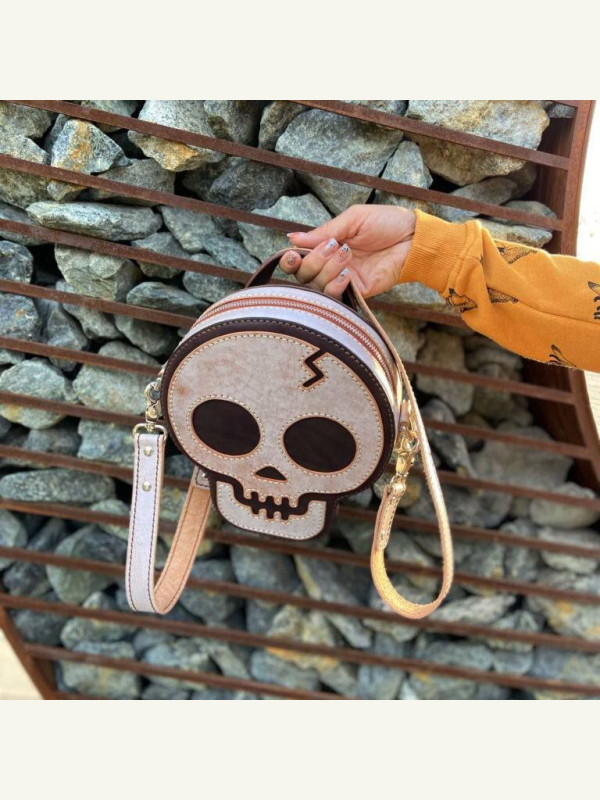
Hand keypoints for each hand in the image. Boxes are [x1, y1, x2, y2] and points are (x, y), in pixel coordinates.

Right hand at [279, 204, 416, 298]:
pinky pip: (336, 298)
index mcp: (327, 247)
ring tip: (347, 255)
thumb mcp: (352, 220)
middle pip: (304, 276)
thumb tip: (292, 238)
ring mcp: (343, 281)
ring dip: (327, 270)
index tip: (292, 255)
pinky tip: (347, 274)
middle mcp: (331, 266)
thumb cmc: (385, 223)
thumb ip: (324, 231)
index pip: (299, 260)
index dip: (291, 261)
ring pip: (317, 288)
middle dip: (313, 261)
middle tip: (333, 247)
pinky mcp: (358, 293)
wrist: (414, 238)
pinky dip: (335, 286)